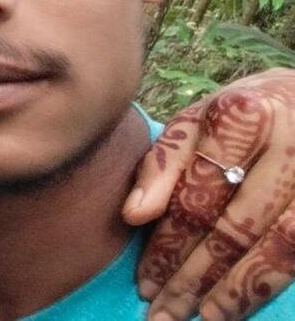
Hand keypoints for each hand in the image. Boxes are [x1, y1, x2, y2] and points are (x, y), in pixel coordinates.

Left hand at [123, 68, 294, 319]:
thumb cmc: (238, 112)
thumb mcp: (196, 119)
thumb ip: (164, 162)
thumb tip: (132, 215)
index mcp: (241, 116)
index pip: (198, 193)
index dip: (169, 242)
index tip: (143, 279)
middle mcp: (286, 145)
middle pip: (232, 227)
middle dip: (192, 276)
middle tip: (160, 311)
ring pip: (271, 249)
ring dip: (230, 293)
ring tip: (194, 317)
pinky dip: (263, 287)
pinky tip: (234, 307)